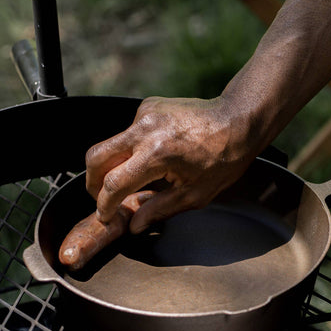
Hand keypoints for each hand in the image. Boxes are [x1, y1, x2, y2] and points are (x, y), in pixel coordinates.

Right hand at [84, 95, 261, 232]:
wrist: (238, 120)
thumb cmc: (224, 158)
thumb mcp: (195, 194)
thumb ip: (160, 210)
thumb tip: (134, 225)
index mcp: (157, 154)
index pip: (113, 184)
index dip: (104, 205)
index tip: (105, 215)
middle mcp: (145, 130)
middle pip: (96, 157)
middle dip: (92, 182)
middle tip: (101, 199)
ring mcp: (144, 114)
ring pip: (109, 143)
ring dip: (111, 165)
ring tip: (129, 181)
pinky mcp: (147, 106)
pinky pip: (127, 132)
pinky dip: (129, 148)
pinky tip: (149, 157)